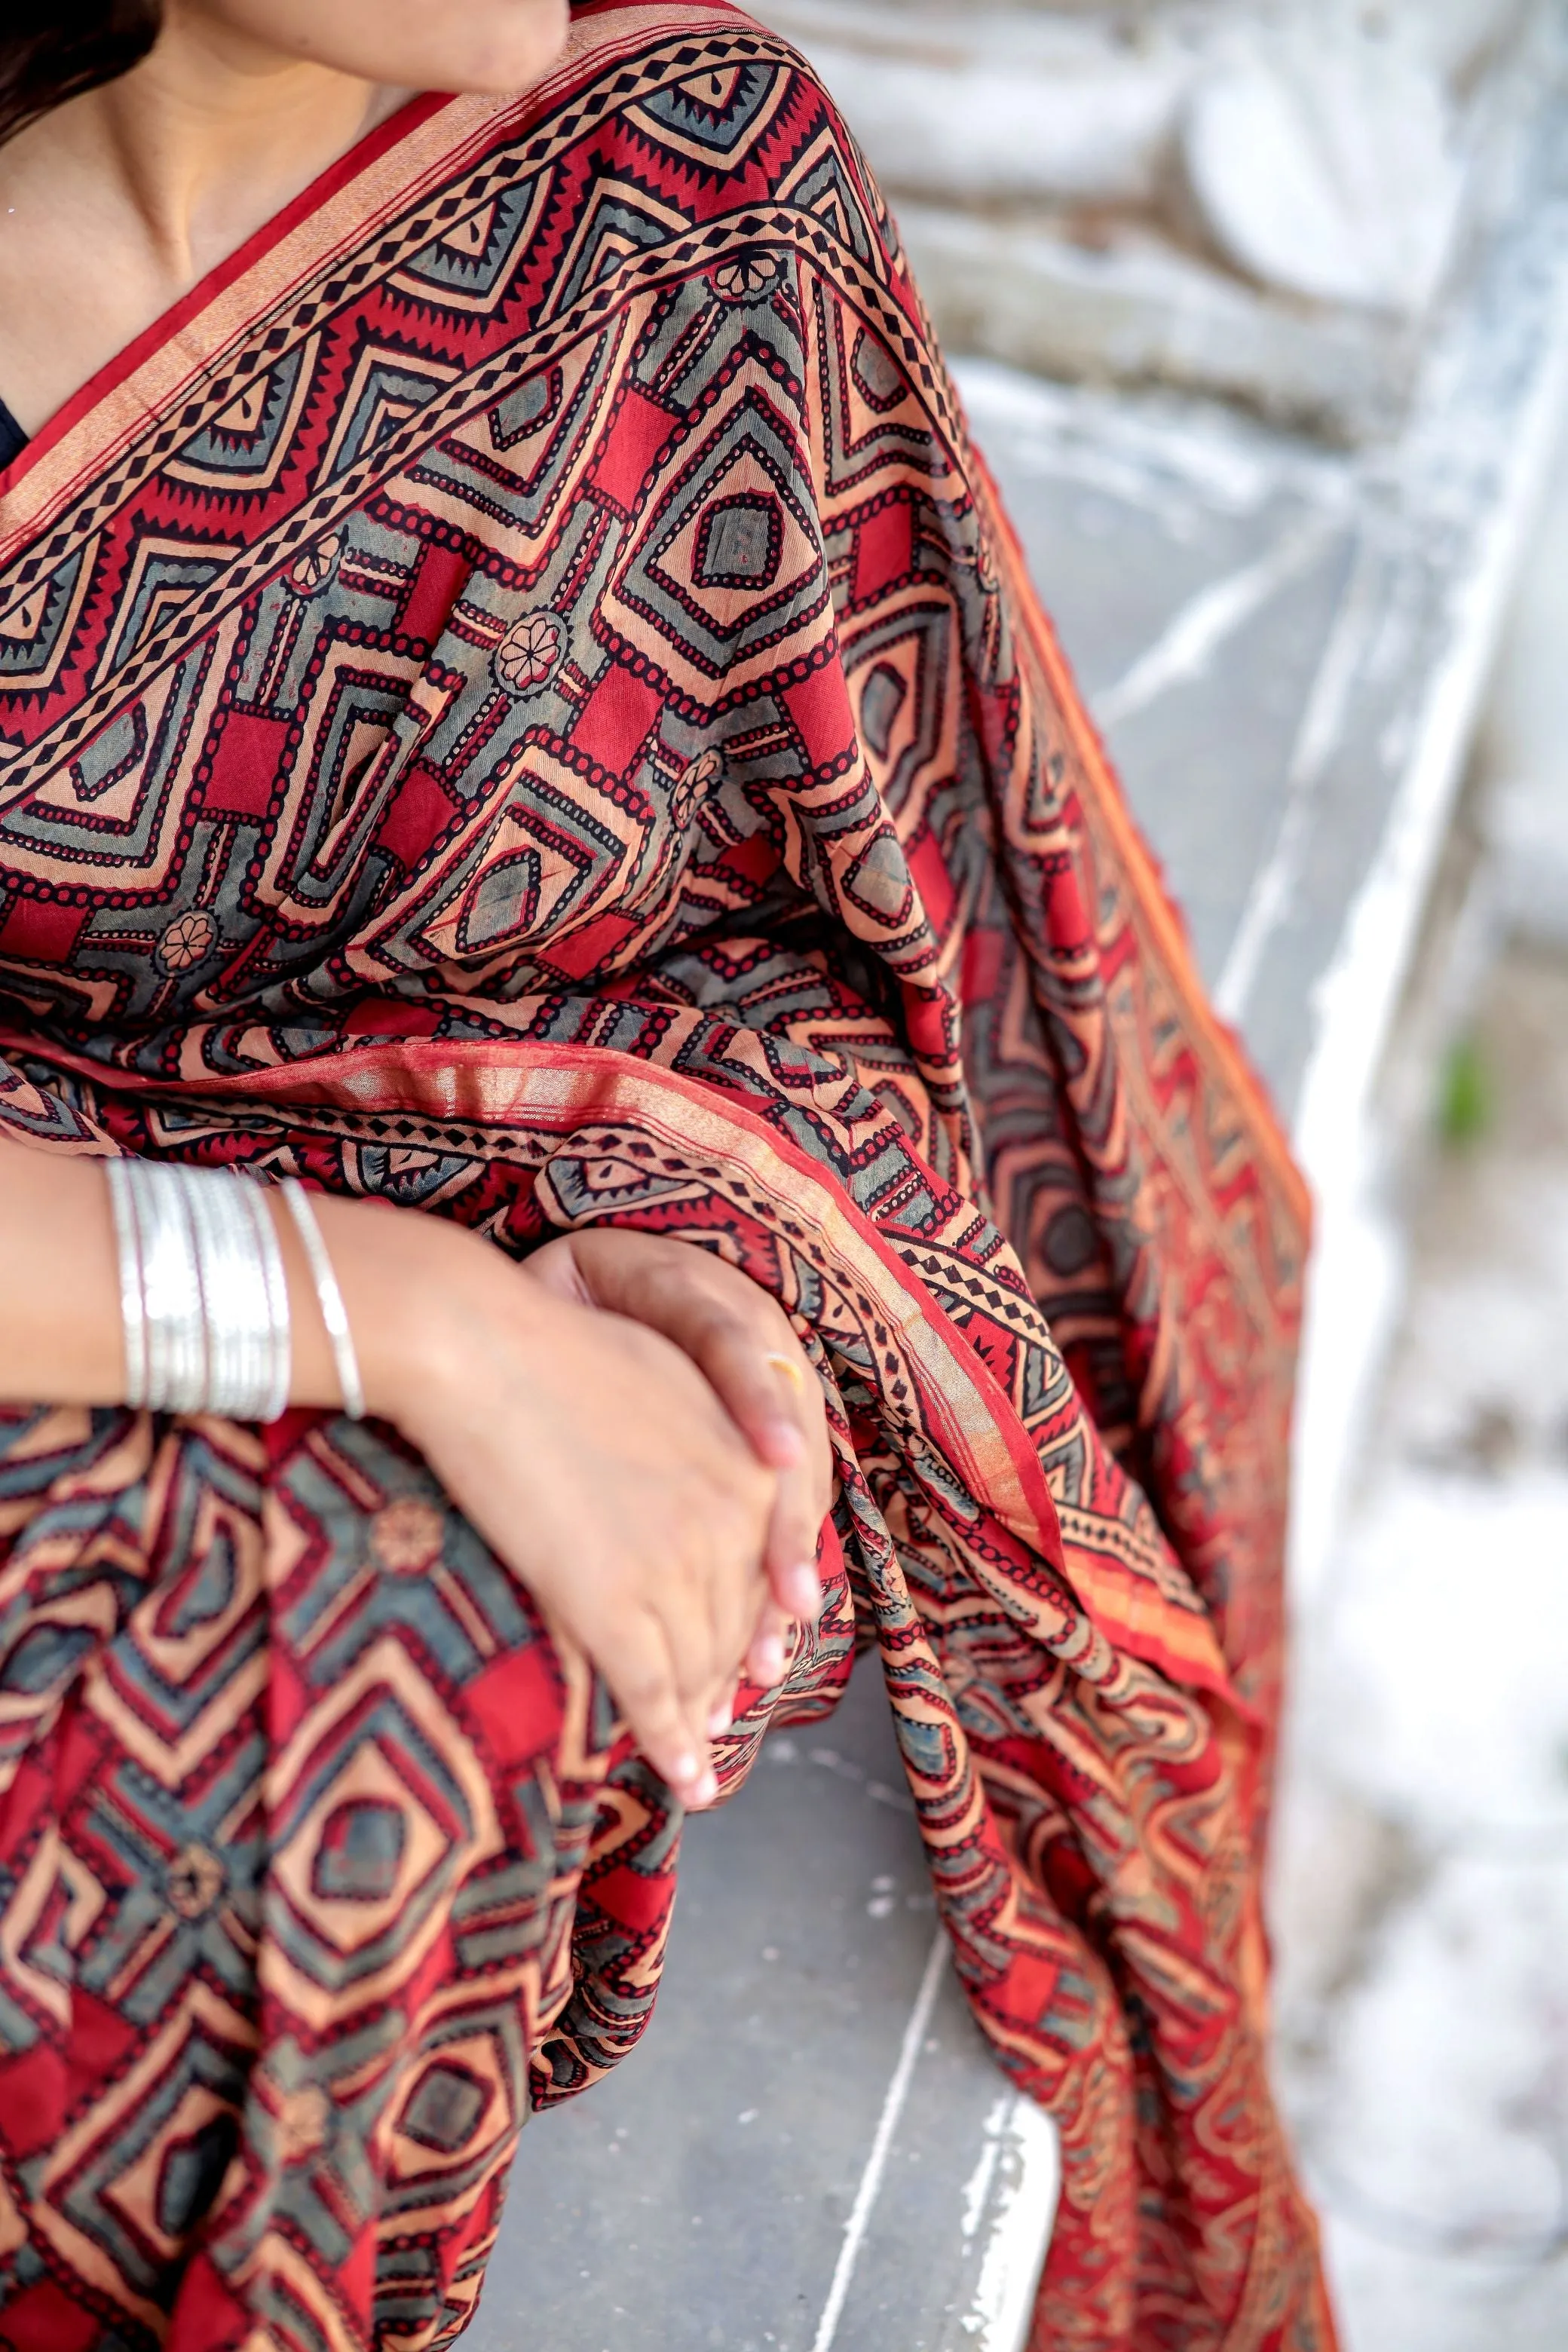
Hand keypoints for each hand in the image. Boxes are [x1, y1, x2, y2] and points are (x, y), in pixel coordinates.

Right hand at [314, 1202, 782, 1809]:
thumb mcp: (668, 1388)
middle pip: (737, 1624)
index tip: (754, 1662)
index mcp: (759, 1464)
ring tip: (700, 1761)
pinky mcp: (614, 1602)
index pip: (767, 1568)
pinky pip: (654, 1690)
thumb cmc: (557, 1354)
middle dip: (727, 1678)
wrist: (486, 1350)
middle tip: (721, 1720)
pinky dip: (672, 1745)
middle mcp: (736, 1518)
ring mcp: (677, 1564)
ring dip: (701, 1719)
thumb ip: (701, 1445)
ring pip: (699, 1664)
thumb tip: (693, 1485)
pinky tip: (685, 1780)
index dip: (756, 1624)